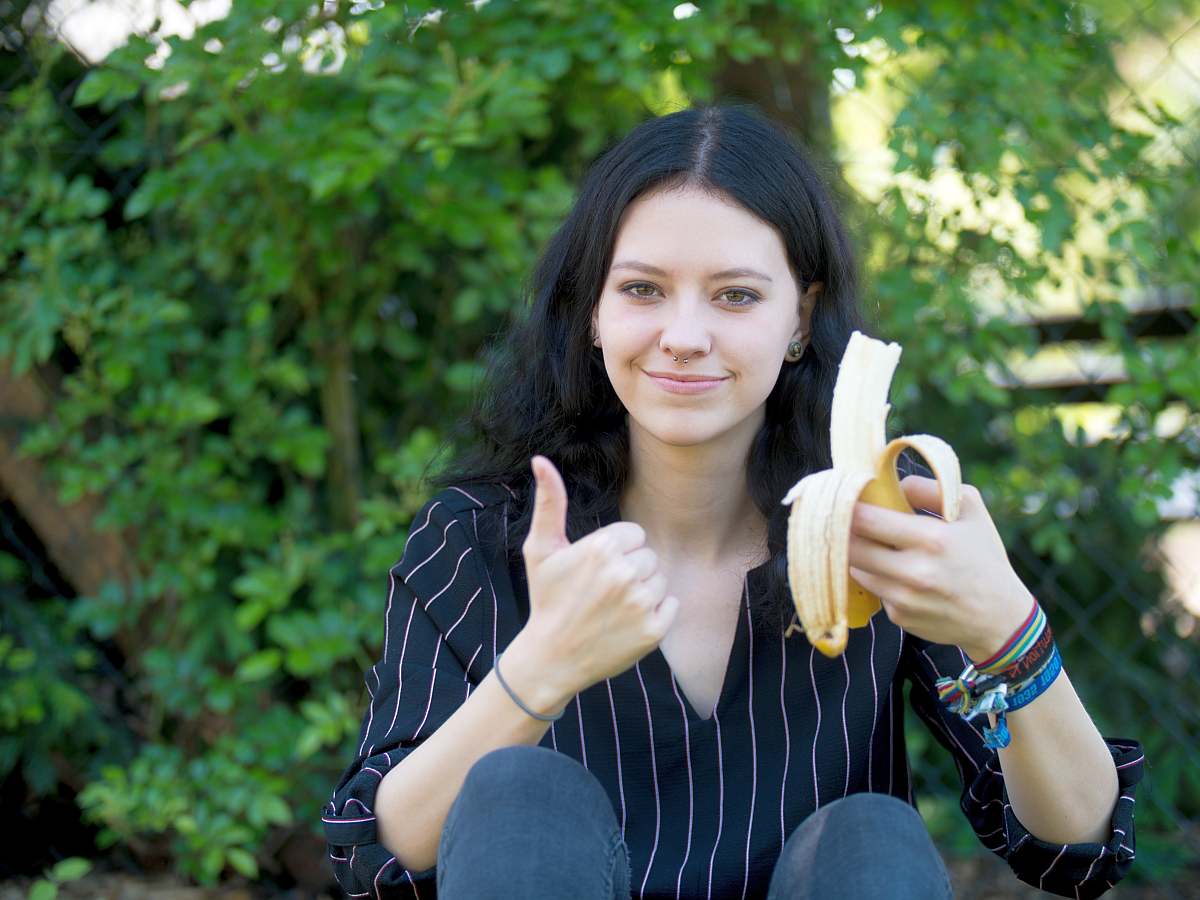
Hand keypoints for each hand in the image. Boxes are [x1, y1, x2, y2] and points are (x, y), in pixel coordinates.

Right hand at [520, 455, 678, 692]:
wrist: (551, 657)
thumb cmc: (546, 599)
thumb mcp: (541, 549)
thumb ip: (548, 502)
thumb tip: (540, 459)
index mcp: (602, 548)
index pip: (635, 535)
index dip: (616, 552)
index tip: (594, 571)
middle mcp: (624, 574)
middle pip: (648, 557)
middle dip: (630, 571)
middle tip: (601, 593)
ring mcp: (641, 604)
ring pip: (660, 581)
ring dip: (643, 593)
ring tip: (614, 608)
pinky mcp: (654, 631)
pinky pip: (671, 606)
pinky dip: (656, 615)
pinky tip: (628, 623)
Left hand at [847, 475, 1034, 661]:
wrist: (999, 617)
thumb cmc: (984, 556)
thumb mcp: (970, 510)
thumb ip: (928, 489)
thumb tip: (890, 483)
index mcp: (932, 539)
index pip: (865, 519)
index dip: (846, 507)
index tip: (841, 497)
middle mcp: (914, 572)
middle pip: (850, 546)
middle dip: (843, 531)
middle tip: (842, 519)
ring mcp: (904, 598)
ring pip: (855, 568)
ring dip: (858, 554)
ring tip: (874, 543)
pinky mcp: (899, 617)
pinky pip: (873, 589)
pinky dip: (877, 578)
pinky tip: (895, 573)